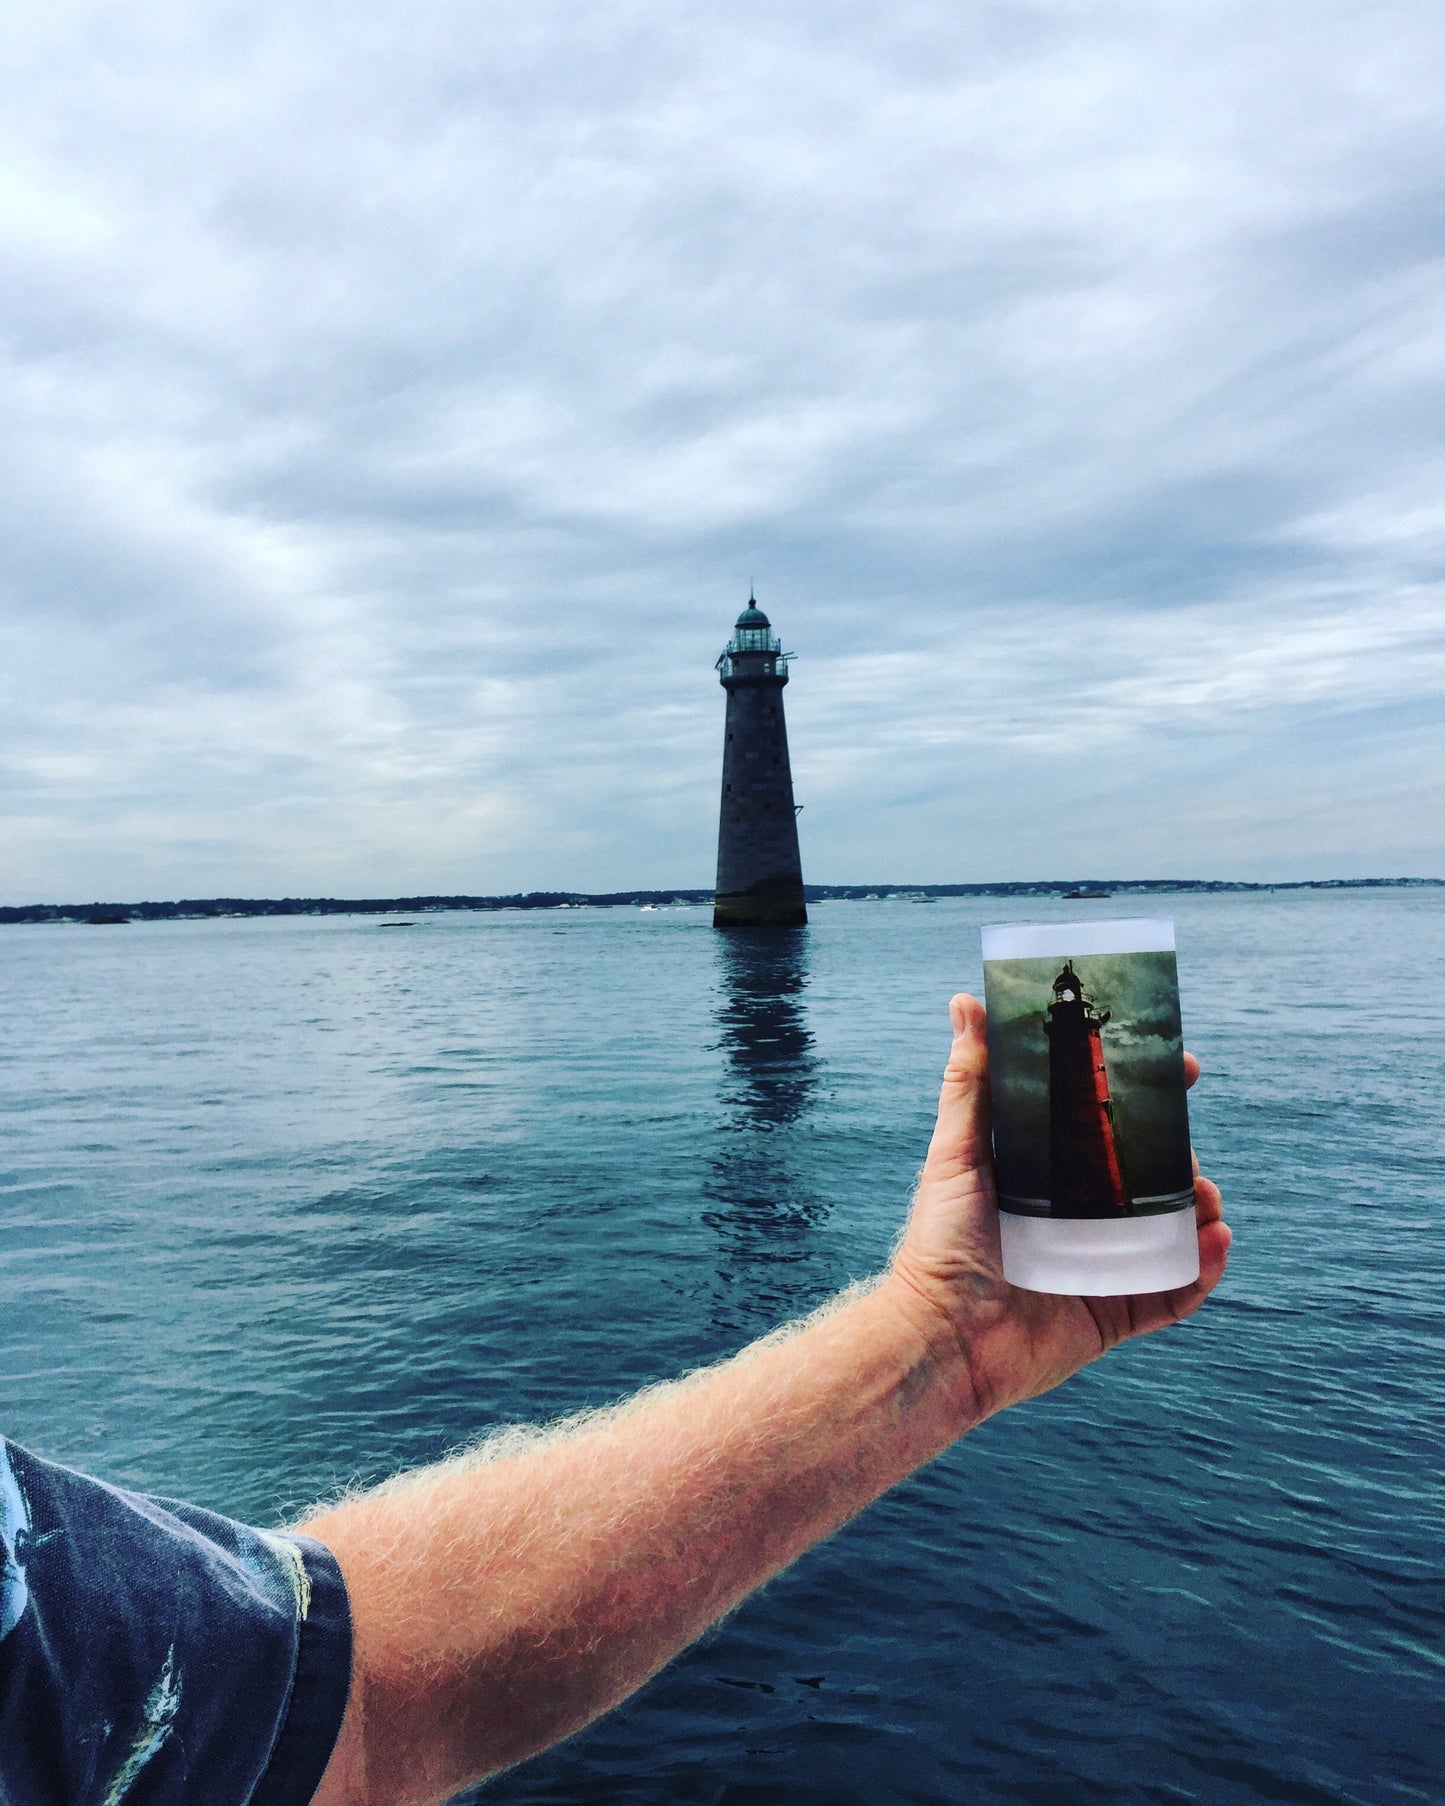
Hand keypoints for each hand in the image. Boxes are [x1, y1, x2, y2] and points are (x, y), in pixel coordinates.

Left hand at [886, 994, 1230, 1424]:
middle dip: (1182, 1154)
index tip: (1181, 1067)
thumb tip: (965, 1002)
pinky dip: (1202, 1268)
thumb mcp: (958, 1152)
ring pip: (1172, 1230)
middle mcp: (1079, 1218)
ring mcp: (1101, 1265)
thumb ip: (970, 1081)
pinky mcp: (1115, 1314)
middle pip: (1150, 1175)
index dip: (1149, 1097)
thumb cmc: (940, 1242)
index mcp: (1049, 1175)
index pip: (1109, 1126)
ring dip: (1201, 1208)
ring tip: (1203, 1196)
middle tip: (1185, 1145)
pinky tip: (1214, 1240)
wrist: (942, 1339)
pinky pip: (1174, 1291)